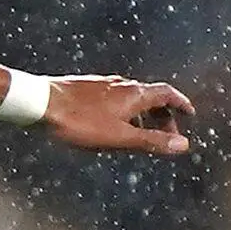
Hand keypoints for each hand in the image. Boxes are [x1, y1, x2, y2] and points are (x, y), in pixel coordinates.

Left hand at [43, 75, 195, 154]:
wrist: (40, 103)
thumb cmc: (79, 122)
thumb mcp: (120, 137)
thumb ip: (152, 141)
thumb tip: (183, 145)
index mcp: (135, 94)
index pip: (167, 94)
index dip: (181, 104)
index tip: (190, 114)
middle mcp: (121, 84)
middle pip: (151, 96)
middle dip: (163, 115)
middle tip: (167, 134)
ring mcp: (102, 84)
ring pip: (131, 98)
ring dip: (143, 115)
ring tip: (141, 134)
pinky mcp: (85, 88)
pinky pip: (113, 99)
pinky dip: (124, 111)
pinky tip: (111, 125)